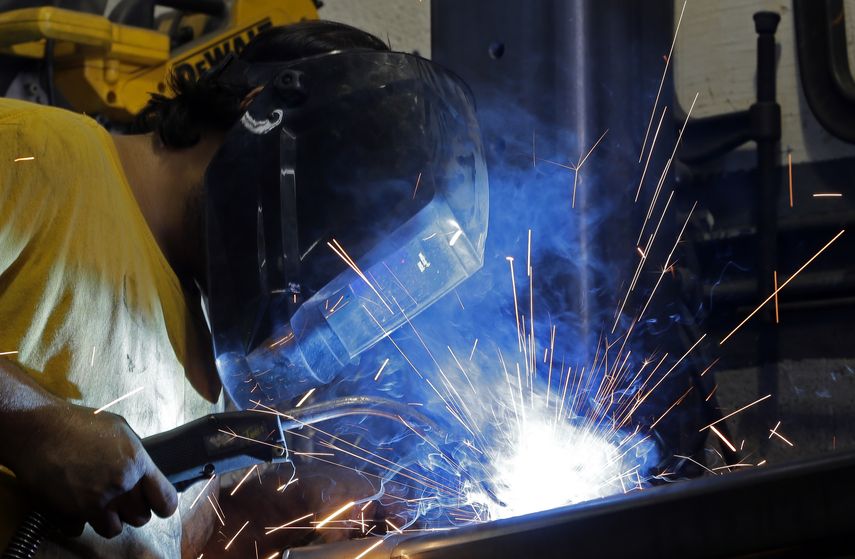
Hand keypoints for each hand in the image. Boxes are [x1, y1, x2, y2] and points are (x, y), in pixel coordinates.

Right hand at [9, 400, 177, 537]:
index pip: (165, 500)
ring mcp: (94, 502)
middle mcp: (120, 486)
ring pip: (113, 529)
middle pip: (140, 518)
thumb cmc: (78, 423)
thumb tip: (143, 469)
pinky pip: (82, 530)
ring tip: (101, 503)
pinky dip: (80, 522)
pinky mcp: (69, 513)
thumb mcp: (120, 429)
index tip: (157, 502)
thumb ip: (136, 453)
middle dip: (134, 510)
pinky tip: (76, 505)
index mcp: (137, 464)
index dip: (163, 504)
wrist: (38, 431)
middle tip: (124, 499)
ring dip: (109, 519)